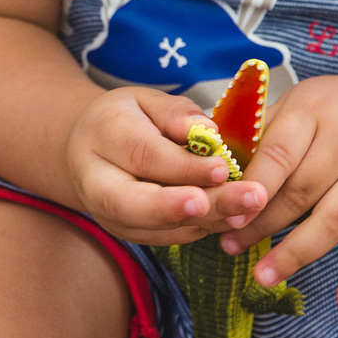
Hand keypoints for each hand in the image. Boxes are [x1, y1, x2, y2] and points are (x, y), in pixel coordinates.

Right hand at [66, 87, 266, 244]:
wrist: (90, 152)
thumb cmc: (126, 120)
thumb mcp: (147, 100)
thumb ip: (175, 113)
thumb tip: (208, 132)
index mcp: (101, 136)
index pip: (143, 155)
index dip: (182, 166)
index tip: (221, 169)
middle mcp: (97, 183)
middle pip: (136, 203)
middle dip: (186, 208)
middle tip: (238, 203)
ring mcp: (110, 216)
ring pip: (155, 228)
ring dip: (205, 222)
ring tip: (248, 212)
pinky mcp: (130, 233)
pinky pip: (167, 237)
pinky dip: (202, 229)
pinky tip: (235, 218)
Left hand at [219, 74, 337, 308]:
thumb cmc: (332, 111)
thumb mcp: (293, 104)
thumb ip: (253, 133)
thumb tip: (203, 162)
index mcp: (316, 112)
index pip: (278, 154)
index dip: (251, 190)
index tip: (222, 215)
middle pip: (301, 191)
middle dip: (261, 224)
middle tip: (229, 246)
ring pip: (335, 220)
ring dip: (296, 253)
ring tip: (262, 276)